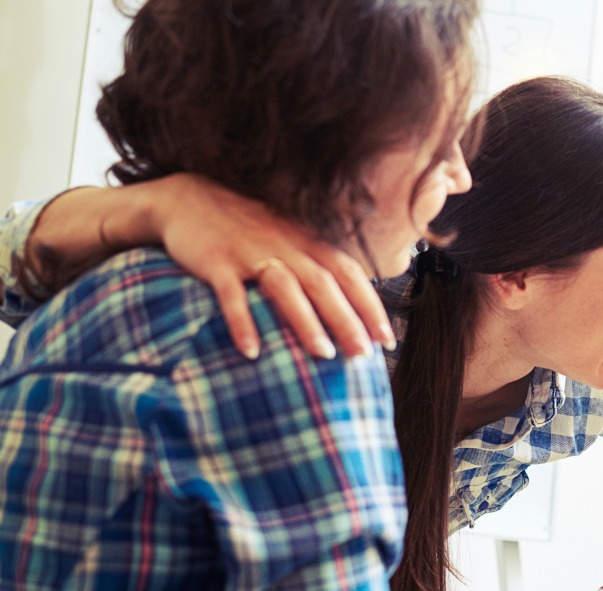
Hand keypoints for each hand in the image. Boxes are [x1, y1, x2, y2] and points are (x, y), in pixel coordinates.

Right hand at [146, 174, 395, 359]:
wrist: (189, 198)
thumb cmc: (249, 227)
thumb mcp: (291, 237)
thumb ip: (318, 264)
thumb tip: (353, 303)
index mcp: (308, 241)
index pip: (349, 273)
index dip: (370, 306)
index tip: (387, 338)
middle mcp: (285, 245)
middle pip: (324, 284)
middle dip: (347, 319)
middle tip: (364, 354)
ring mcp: (251, 251)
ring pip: (285, 288)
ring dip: (306, 321)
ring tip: (324, 355)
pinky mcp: (216, 261)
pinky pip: (231, 295)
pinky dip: (242, 322)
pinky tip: (252, 351)